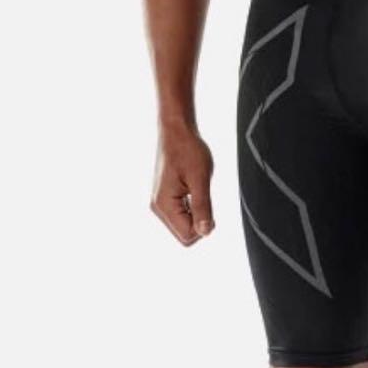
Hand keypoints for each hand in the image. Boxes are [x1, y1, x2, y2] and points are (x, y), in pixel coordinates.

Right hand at [150, 122, 214, 245]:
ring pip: (184, 228)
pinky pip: (181, 217)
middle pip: (185, 235)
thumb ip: (203, 207)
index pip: (188, 236)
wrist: (176, 131)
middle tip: (205, 198)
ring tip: (198, 191)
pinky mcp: (164, 199)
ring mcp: (159, 204)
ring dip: (197, 215)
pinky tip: (194, 192)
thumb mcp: (200, 179)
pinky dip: (192, 210)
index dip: (204, 226)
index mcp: (164, 205)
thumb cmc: (188, 150)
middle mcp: (158, 208)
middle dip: (200, 224)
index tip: (208, 204)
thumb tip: (205, 232)